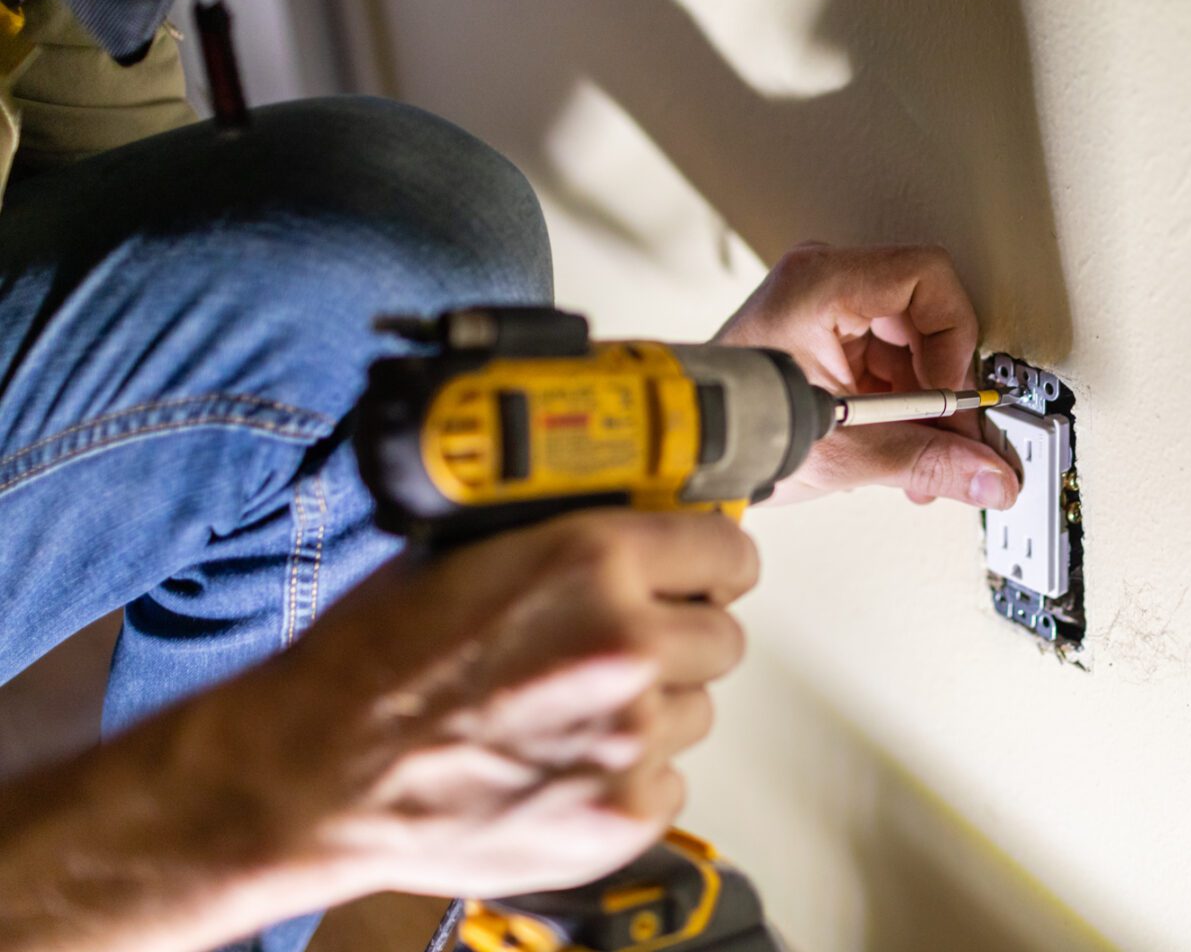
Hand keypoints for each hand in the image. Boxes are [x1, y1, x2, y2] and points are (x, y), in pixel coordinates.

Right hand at [204, 510, 757, 899]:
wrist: (314, 774)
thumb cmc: (370, 663)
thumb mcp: (466, 549)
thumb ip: (566, 536)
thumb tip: (633, 523)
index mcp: (592, 560)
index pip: (727, 552)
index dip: (710, 566)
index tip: (700, 577)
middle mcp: (626, 645)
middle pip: (723, 637)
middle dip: (679, 639)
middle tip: (619, 649)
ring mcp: (629, 737)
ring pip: (697, 712)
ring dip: (654, 708)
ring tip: (569, 711)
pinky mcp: (620, 814)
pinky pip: (668, 781)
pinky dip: (628, 776)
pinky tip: (562, 763)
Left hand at [715, 243, 1017, 508]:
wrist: (692, 451)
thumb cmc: (738, 428)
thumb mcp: (843, 450)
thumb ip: (924, 460)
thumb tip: (987, 475)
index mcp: (822, 284)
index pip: (928, 277)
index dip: (955, 337)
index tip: (952, 393)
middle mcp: (826, 283)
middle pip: (927, 316)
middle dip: (944, 386)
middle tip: (956, 436)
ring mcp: (828, 310)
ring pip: (915, 346)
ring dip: (928, 406)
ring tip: (926, 457)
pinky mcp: (830, 339)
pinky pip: (892, 364)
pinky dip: (906, 408)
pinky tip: (905, 452)